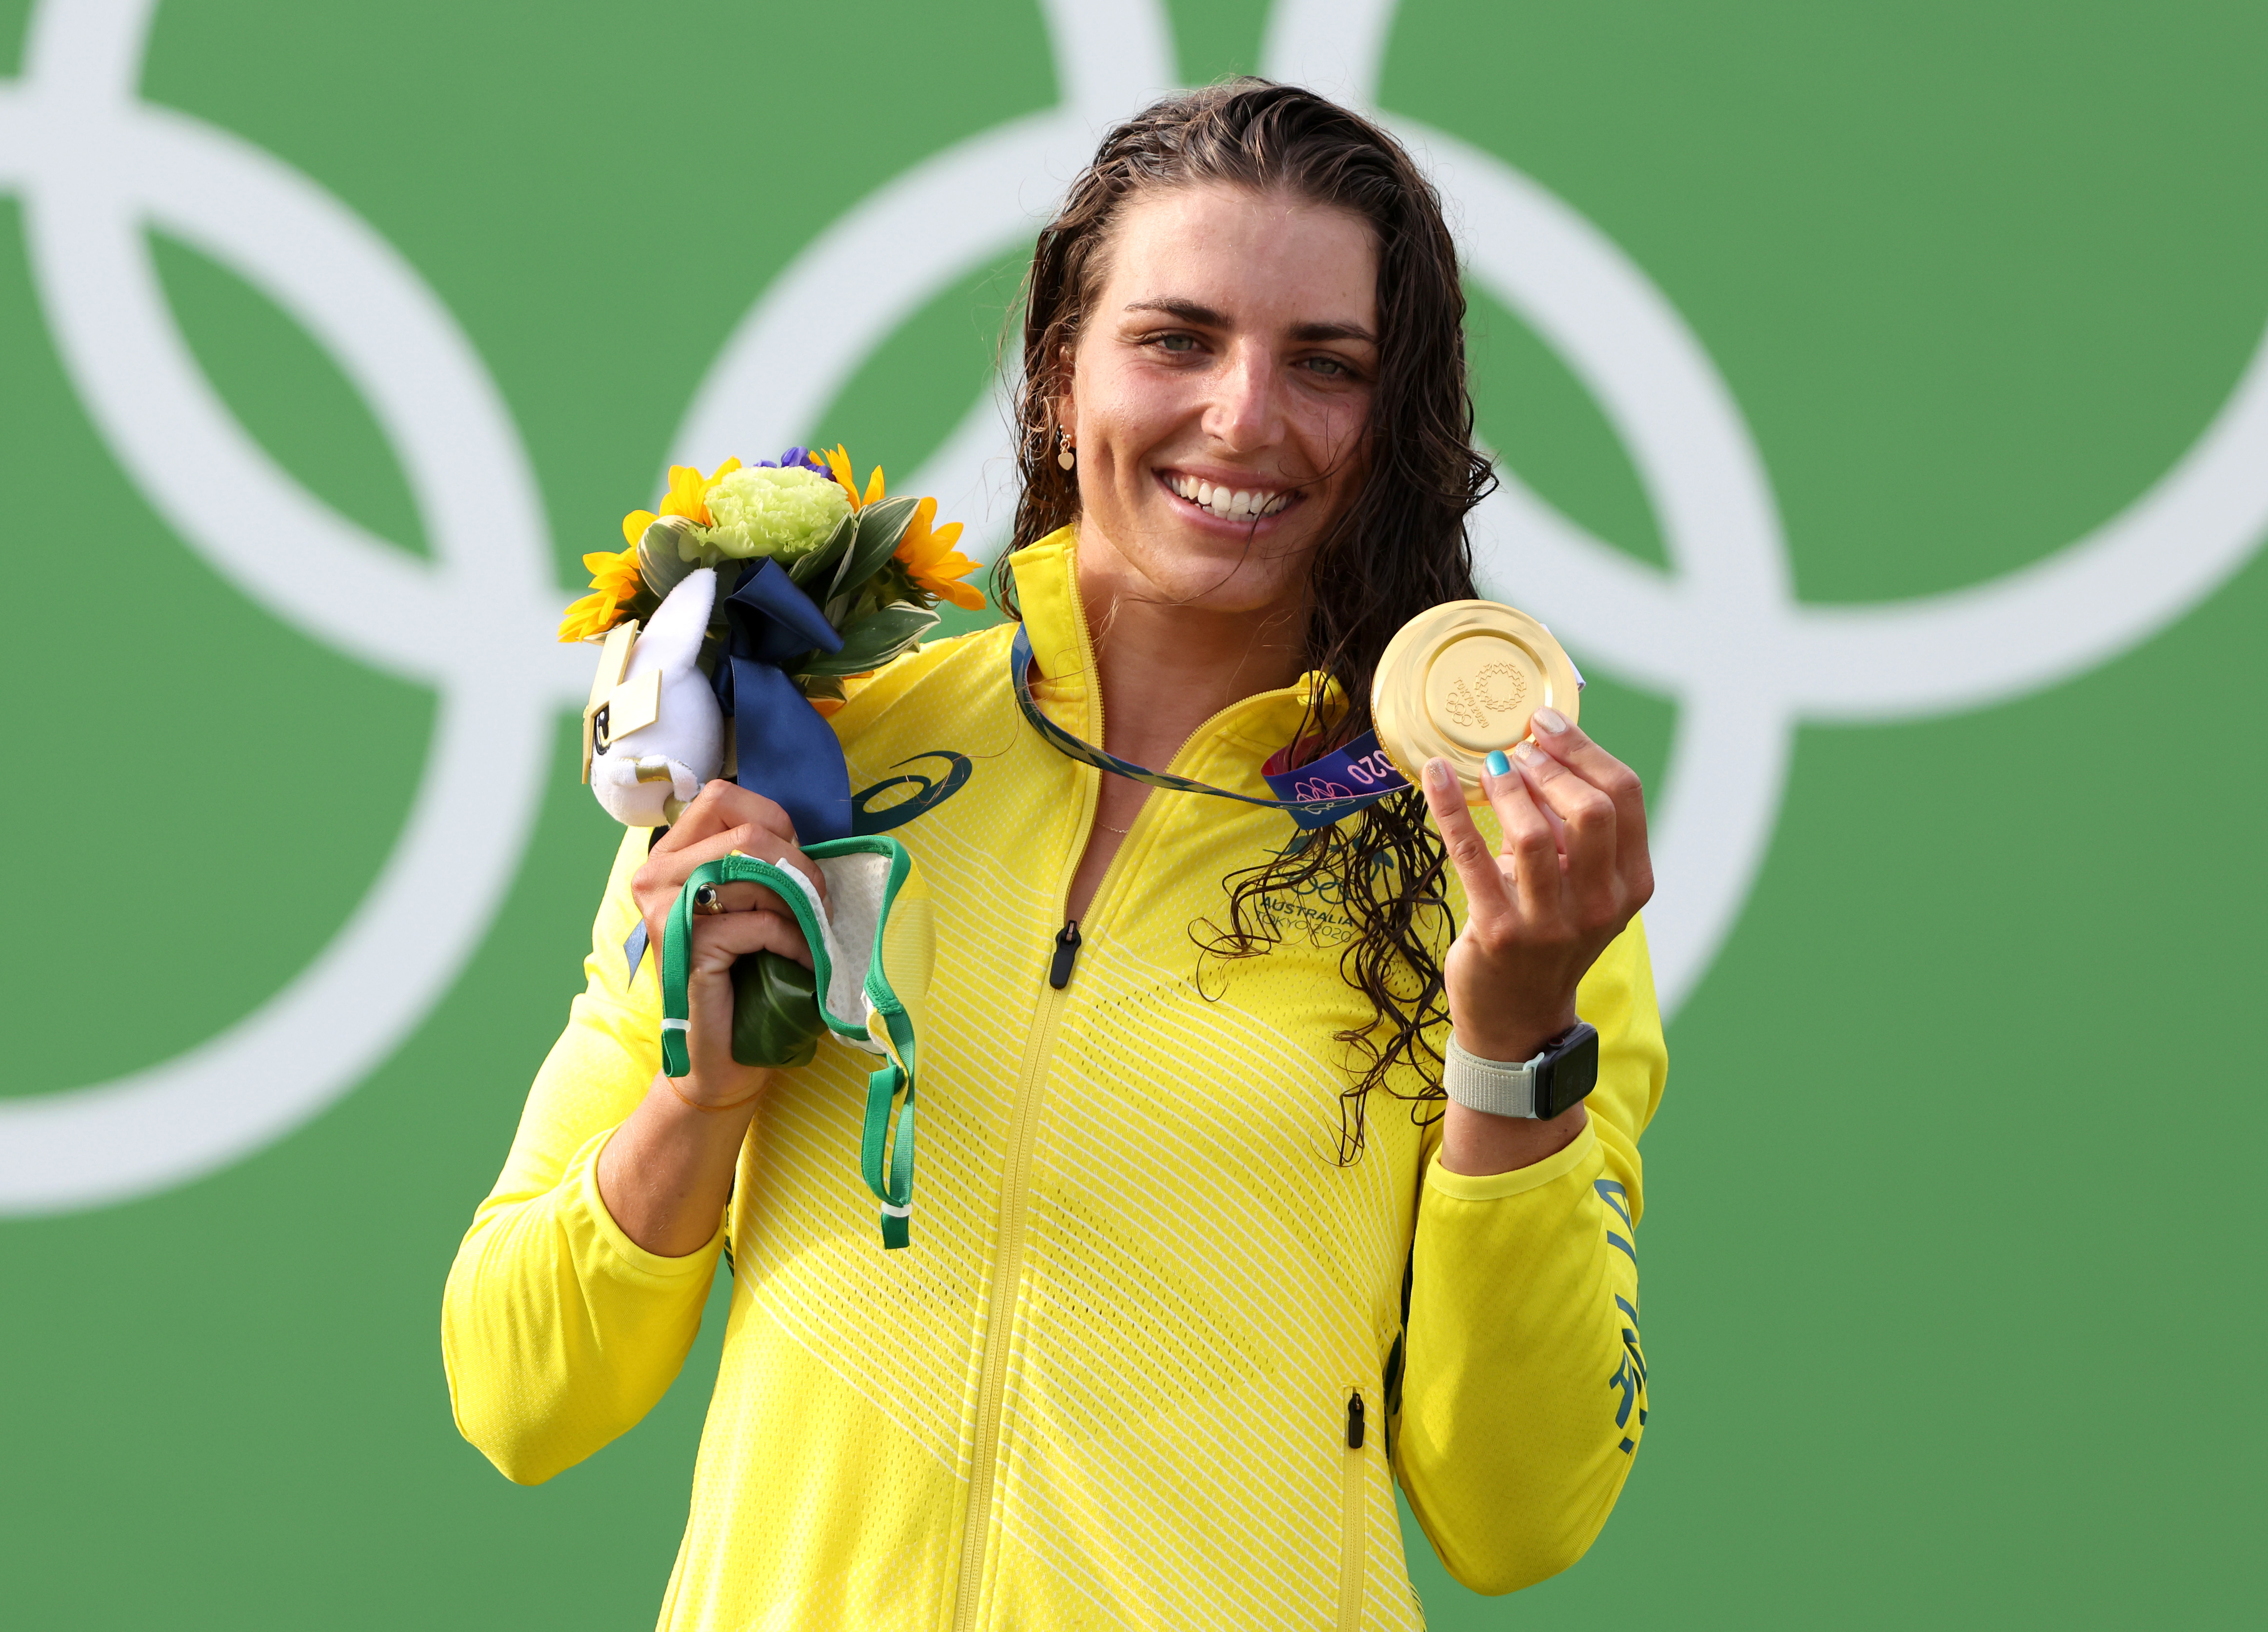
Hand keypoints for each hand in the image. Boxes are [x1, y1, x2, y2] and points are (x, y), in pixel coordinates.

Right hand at [630, 781, 826, 1106]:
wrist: (722, 1057)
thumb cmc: (743, 977)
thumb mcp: (749, 904)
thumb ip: (759, 863)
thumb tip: (802, 836)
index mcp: (669, 857)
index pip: (722, 796)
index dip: (773, 820)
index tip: (796, 860)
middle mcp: (654, 876)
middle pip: (745, 833)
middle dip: (798, 865)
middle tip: (818, 902)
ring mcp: (663, 911)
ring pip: (753, 872)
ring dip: (798, 905)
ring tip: (808, 933)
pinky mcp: (685, 947)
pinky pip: (758, 923)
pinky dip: (792, 940)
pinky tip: (799, 961)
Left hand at [1424, 707, 1653, 1065]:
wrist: (1517, 1016)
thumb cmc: (1547, 934)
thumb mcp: (1577, 885)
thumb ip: (1570, 829)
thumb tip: (1537, 750)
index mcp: (1631, 884)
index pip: (1624, 798)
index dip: (1584, 750)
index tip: (1546, 722)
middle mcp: (1600, 905)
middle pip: (1591, 810)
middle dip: (1550, 765)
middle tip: (1517, 747)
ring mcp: (1551, 924)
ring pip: (1535, 834)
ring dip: (1508, 788)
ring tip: (1490, 767)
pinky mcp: (1499, 934)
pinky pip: (1472, 856)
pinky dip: (1450, 808)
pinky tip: (1433, 776)